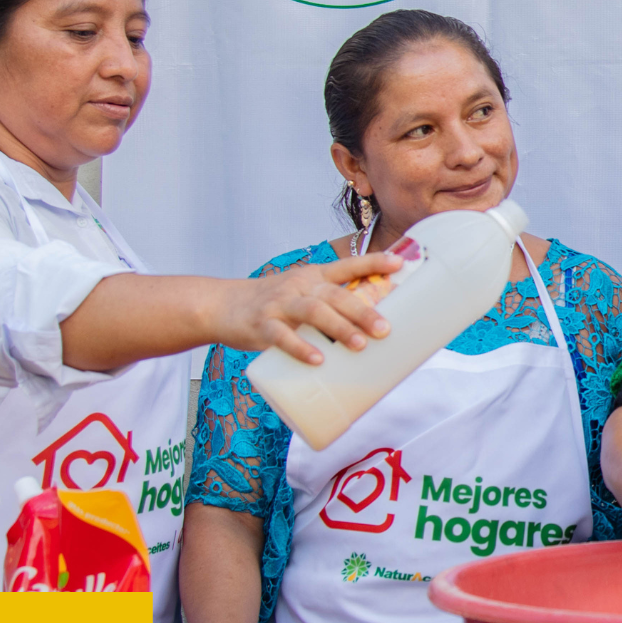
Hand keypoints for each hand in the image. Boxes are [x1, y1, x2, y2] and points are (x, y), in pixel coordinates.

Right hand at [221, 253, 402, 361]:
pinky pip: (282, 336)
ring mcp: (280, 304)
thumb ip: (330, 306)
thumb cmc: (273, 304)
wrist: (222, 305)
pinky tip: (317, 360)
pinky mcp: (262, 325)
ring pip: (314, 312)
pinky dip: (300, 348)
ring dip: (339, 328)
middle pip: (336, 295)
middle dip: (363, 312)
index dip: (374, 262)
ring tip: (359, 345)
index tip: (400, 264)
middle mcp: (300, 286)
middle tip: (386, 329)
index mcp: (314, 277)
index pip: (348, 265)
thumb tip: (372, 328)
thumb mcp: (301, 293)